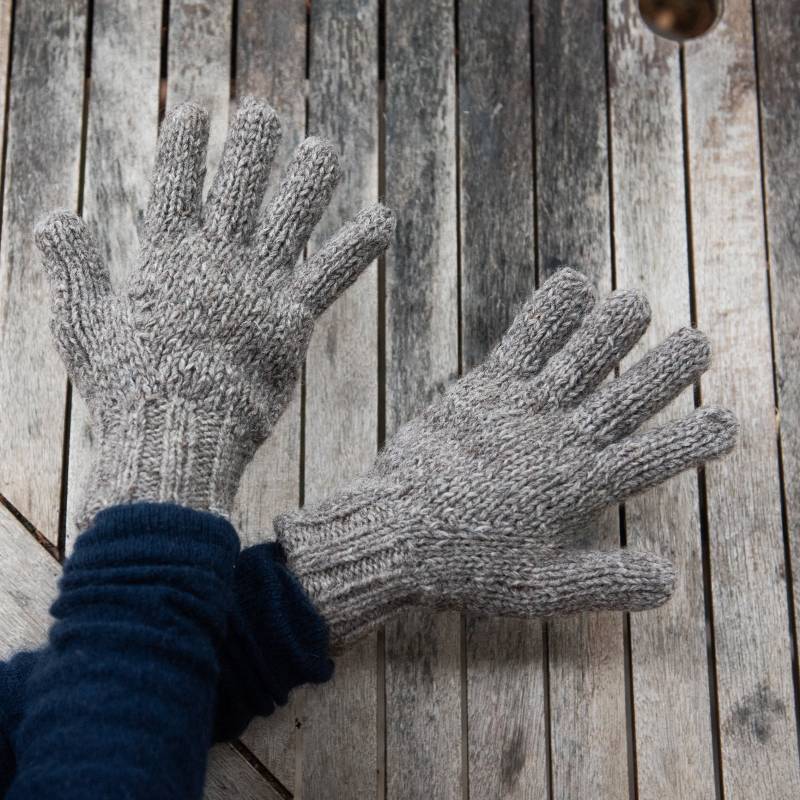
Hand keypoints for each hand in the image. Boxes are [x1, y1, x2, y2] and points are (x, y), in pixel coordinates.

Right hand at [35, 97, 393, 527]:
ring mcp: (257, 287)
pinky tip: (384, 217)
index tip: (193, 115)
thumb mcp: (85, 328)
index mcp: (166, 258)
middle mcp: (216, 261)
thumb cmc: (129, 391)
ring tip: (324, 149)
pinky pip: (330, 272)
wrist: (179, 433)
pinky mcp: (291, 319)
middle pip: (238, 187)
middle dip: (252, 146)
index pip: (175, 185)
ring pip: (288, 217)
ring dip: (308, 179)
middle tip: (266, 116)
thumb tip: (53, 217)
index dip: (183, 147)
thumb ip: (74, 271)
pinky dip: (358, 245)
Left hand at [275, 269, 736, 648]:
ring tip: (639, 302)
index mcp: (577, 490)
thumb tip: (669, 579)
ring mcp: (520, 411)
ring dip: (613, 330)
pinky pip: (524, 342)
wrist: (394, 534)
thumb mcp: (538, 590)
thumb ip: (603, 580)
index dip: (691, 441)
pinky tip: (574, 282)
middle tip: (699, 341)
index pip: (650, 459)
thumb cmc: (462, 567)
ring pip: (580, 361)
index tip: (725, 423)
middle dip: (666, 370)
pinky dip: (550, 312)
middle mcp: (557, 443)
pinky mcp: (482, 390)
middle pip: (624, 399)